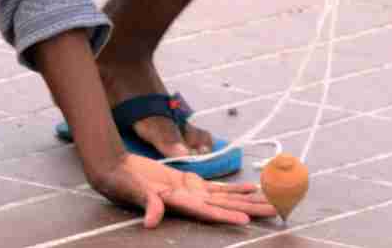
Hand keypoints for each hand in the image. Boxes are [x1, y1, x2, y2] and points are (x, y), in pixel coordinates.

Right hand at [89, 153, 277, 227]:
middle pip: (226, 207)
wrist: (114, 170)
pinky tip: (253, 188)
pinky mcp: (190, 183)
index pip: (208, 212)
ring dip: (249, 200)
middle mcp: (190, 202)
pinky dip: (235, 188)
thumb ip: (147, 203)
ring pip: (227, 198)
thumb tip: (152, 222)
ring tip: (273, 200)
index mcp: (178, 204)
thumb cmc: (120, 181)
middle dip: (251, 209)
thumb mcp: (132, 190)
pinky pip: (218, 188)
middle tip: (277, 210)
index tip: (248, 220)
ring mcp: (192, 193)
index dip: (227, 216)